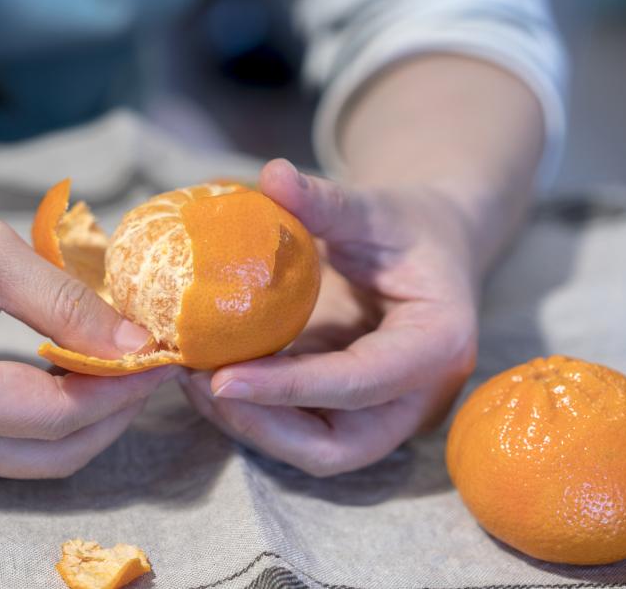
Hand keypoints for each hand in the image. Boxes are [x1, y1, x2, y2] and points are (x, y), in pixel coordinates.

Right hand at [0, 160, 173, 478]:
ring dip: (84, 421)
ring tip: (122, 363)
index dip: (122, 387)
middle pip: (48, 455)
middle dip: (112, 414)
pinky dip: (46, 419)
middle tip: (154, 361)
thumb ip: (63, 303)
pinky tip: (71, 371)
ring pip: (29, 461)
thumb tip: (137, 346)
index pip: (55, 414)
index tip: (166, 351)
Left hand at [180, 158, 479, 475]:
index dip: (287, 387)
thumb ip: (327, 201)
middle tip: (196, 382)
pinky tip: (206, 374)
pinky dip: (253, 410)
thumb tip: (273, 174)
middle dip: (261, 424)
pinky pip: (300, 429)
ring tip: (189, 377)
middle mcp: (415, 397)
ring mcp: (384, 413)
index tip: (219, 379)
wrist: (429, 251)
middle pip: (335, 448)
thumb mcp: (373, 208)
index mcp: (436, 346)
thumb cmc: (405, 227)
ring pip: (312, 450)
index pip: (358, 383)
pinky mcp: (352, 413)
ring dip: (248, 423)